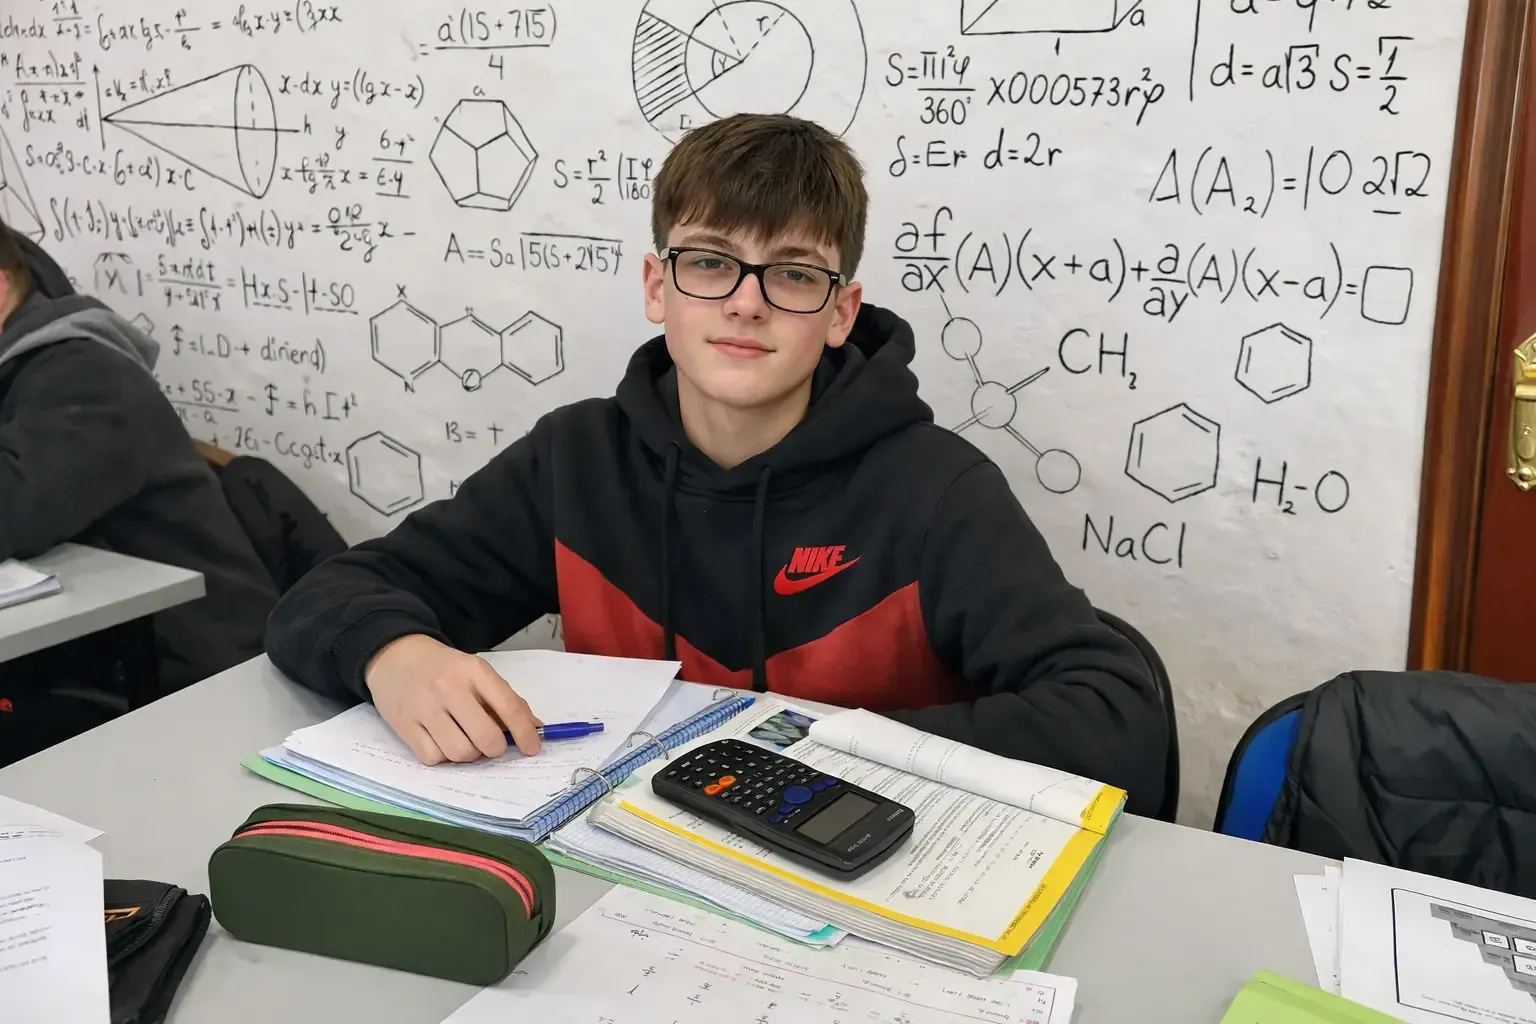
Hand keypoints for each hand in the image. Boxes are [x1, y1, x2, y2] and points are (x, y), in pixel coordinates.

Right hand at [364, 635, 541, 764]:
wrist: (394, 656)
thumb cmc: (443, 668)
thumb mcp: (476, 672)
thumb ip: (505, 699)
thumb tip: (534, 729)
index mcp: (474, 671)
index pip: (508, 707)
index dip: (524, 733)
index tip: (532, 749)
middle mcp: (449, 688)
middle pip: (486, 738)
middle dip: (495, 748)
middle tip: (491, 744)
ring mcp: (424, 708)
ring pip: (460, 753)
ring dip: (469, 755)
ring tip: (464, 740)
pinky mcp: (404, 725)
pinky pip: (434, 758)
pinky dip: (443, 756)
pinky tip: (441, 740)